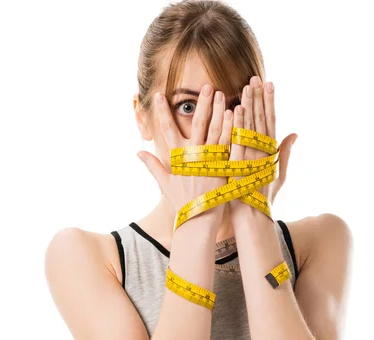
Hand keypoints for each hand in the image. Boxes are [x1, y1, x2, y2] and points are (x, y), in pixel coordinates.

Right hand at [138, 84, 233, 227]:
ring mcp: (209, 161)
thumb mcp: (165, 183)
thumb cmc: (182, 202)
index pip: (167, 130)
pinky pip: (228, 143)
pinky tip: (235, 113)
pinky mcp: (223, 167)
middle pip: (197, 125)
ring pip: (215, 130)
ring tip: (222, 93)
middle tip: (206, 86)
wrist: (198, 220)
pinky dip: (231, 128)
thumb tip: (137, 153)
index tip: (158, 95)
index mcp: (177, 158)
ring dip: (218, 111)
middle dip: (201, 104)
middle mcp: (193, 157)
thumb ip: (153, 166)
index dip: (161, 112)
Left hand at [229, 76, 297, 217]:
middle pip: (261, 119)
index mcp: (270, 151)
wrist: (252, 217)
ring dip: (250, 105)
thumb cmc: (262, 196)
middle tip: (256, 77)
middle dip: (259, 98)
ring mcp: (252, 157)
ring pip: (251, 126)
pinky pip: (239, 141)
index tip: (268, 84)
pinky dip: (239, 125)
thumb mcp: (277, 173)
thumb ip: (285, 152)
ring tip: (247, 86)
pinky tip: (236, 109)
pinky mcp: (241, 165)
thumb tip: (295, 133)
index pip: (270, 121)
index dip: (270, 102)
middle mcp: (263, 151)